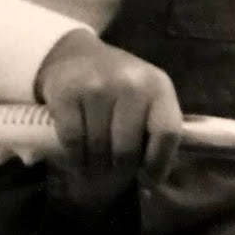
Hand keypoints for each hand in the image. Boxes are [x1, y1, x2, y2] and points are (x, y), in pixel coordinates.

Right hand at [34, 29, 182, 182]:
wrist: (73, 54)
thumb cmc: (116, 84)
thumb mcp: (145, 95)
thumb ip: (153, 127)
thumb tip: (153, 180)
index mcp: (158, 86)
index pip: (167, 133)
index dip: (159, 163)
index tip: (149, 178)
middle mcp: (130, 83)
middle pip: (127, 150)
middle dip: (119, 168)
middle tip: (113, 169)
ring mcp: (97, 86)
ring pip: (98, 150)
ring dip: (94, 164)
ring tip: (94, 160)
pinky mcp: (67, 93)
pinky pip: (73, 143)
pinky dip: (74, 157)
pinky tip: (77, 154)